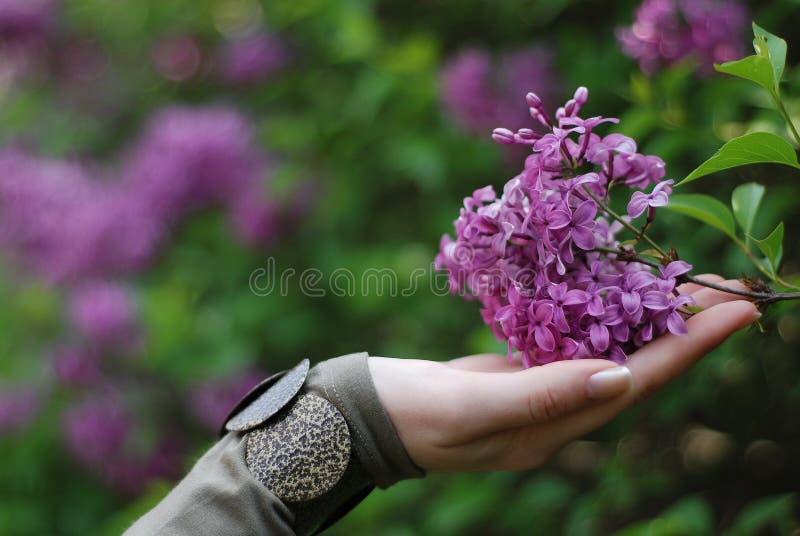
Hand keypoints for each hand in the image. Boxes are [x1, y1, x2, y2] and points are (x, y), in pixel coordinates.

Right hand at [368, 277, 759, 472]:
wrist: (366, 416)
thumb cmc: (411, 415)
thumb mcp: (471, 408)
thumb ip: (541, 395)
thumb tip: (620, 375)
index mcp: (551, 428)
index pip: (638, 383)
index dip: (692, 345)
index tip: (741, 307)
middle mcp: (556, 413)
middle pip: (637, 367)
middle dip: (686, 327)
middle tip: (730, 285)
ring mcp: (537, 392)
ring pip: (608, 352)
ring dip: (650, 319)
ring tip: (685, 283)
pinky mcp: (517, 371)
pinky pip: (572, 340)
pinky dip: (599, 314)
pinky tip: (613, 290)